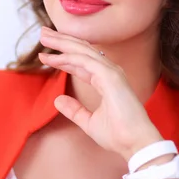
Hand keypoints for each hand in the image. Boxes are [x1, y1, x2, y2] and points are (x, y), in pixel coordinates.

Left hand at [38, 26, 162, 160]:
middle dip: (61, 41)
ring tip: (44, 37)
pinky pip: (85, 62)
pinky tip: (53, 58)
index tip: (45, 56)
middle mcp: (109, 72)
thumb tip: (57, 100)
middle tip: (43, 34)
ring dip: (62, 43)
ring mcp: (111, 72)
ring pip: (82, 51)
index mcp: (106, 81)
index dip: (62, 58)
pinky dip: (68, 58)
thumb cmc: (118, 135)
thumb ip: (74, 110)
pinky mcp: (110, 76)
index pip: (80, 63)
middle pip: (81, 51)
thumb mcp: (88, 122)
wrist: (135, 144)